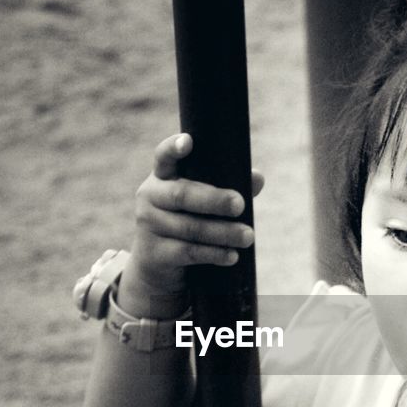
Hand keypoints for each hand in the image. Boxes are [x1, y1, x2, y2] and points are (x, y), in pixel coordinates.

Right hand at [120, 133, 263, 316]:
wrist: (157, 264)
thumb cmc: (186, 221)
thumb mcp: (202, 203)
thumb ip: (227, 187)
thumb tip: (257, 178)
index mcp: (162, 177)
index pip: (163, 156)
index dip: (173, 148)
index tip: (188, 141)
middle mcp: (149, 196)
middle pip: (182, 195)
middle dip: (214, 200)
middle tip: (240, 204)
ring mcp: (149, 225)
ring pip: (189, 227)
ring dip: (223, 232)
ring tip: (248, 236)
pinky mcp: (154, 253)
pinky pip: (188, 252)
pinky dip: (214, 254)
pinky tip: (232, 256)